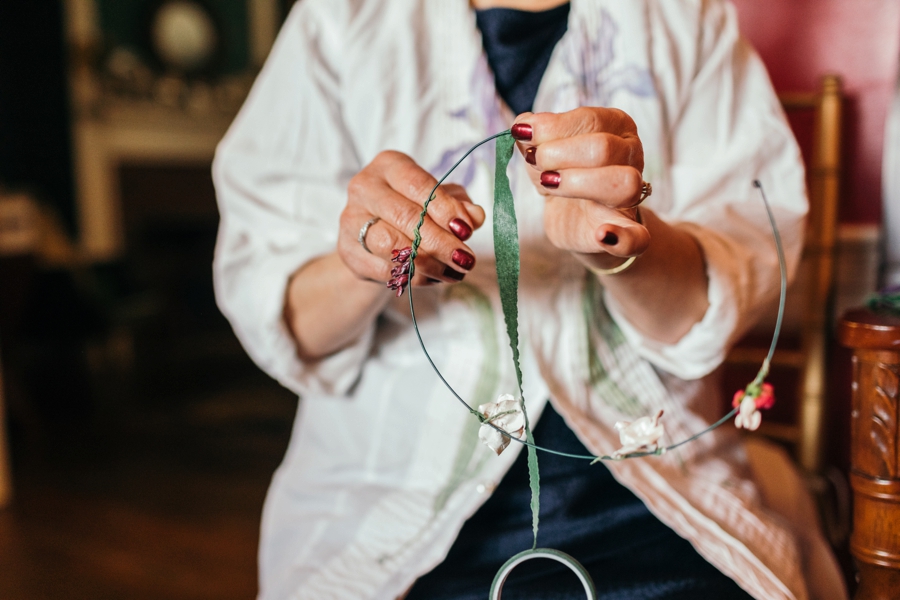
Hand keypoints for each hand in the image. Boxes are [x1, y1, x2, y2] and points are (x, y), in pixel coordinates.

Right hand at [338, 151, 485, 289]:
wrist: (374, 235)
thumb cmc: (413, 209)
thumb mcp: (439, 201)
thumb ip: (459, 205)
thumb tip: (475, 216)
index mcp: (389, 165)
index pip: (418, 185)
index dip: (445, 208)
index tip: (466, 230)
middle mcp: (364, 187)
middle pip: (405, 216)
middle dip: (441, 242)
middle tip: (465, 260)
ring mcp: (351, 219)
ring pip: (392, 245)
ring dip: (428, 263)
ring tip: (452, 272)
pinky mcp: (347, 251)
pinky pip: (385, 268)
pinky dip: (414, 277)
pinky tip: (433, 278)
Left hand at [512, 107, 649, 268]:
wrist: (574, 216)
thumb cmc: (562, 173)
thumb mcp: (545, 148)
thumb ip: (534, 135)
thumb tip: (523, 125)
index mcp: (616, 126)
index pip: (591, 120)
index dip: (553, 128)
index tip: (524, 134)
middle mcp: (632, 155)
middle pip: (604, 149)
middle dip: (559, 154)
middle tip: (536, 162)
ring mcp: (632, 195)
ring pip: (623, 184)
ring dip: (578, 184)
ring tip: (549, 184)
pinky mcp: (625, 232)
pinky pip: (637, 237)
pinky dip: (623, 238)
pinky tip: (602, 235)